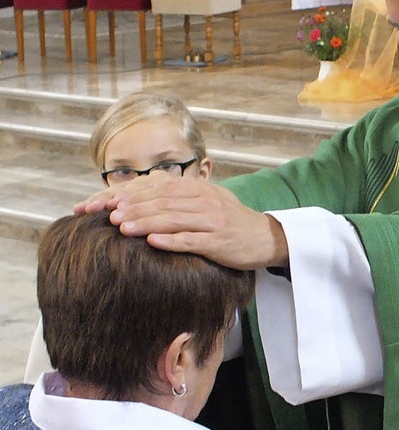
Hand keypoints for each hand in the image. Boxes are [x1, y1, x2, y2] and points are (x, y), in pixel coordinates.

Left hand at [74, 175, 288, 269]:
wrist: (265, 237)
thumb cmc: (230, 221)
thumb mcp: (207, 200)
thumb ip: (180, 195)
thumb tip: (146, 187)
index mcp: (198, 189)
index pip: (157, 187)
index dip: (129, 193)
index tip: (103, 202)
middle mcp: (204, 200)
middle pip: (162, 201)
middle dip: (131, 207)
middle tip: (105, 214)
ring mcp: (212, 220)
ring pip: (174, 218)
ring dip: (146, 222)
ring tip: (121, 227)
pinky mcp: (219, 242)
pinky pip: (192, 240)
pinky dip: (172, 241)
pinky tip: (153, 243)